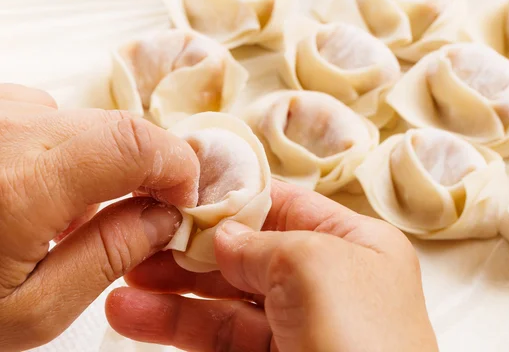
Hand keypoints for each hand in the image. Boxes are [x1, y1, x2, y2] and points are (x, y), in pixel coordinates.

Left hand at [0, 83, 200, 350]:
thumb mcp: (29, 312)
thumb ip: (109, 257)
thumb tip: (162, 218)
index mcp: (18, 184)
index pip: (135, 141)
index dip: (176, 165)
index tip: (180, 199)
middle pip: (113, 127)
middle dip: (138, 171)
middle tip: (130, 218)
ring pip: (75, 121)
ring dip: (88, 164)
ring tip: (53, 215)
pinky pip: (35, 117)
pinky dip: (49, 153)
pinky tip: (19, 193)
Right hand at [106, 180, 437, 351]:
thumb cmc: (364, 340)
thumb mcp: (314, 265)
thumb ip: (262, 242)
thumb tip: (222, 235)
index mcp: (355, 244)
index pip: (286, 206)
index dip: (235, 197)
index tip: (184, 193)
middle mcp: (329, 282)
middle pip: (248, 252)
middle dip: (193, 247)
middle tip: (142, 240)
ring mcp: (300, 326)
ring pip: (226, 299)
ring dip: (173, 291)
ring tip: (123, 282)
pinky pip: (220, 337)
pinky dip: (179, 326)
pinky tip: (138, 317)